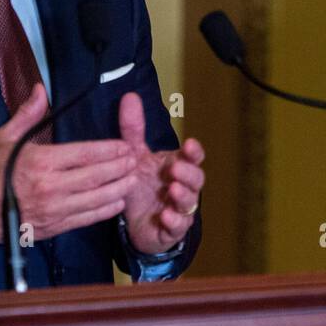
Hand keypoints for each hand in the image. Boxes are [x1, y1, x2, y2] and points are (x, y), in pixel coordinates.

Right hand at [0, 83, 139, 244]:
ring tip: (133, 179)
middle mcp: (52, 186)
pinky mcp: (56, 227)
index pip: (84, 154)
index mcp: (41, 162)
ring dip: (119, 188)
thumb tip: (41, 89)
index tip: (125, 145)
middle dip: (120, 167)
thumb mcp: (4, 138)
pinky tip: (118, 201)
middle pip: (96, 176)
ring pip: (96, 199)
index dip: (109, 149)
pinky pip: (87, 218)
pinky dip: (105, 210)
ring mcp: (55, 209)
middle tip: (135, 159)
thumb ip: (27, 115)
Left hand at [115, 92, 205, 255]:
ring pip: (189, 203)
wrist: (136, 223)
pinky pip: (178, 227)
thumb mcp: (134, 156)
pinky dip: (174, 222)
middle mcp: (182, 187)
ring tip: (172, 191)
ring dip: (183, 196)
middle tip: (175, 169)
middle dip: (188, 174)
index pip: (192, 158)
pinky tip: (165, 216)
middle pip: (196, 179)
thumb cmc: (141, 185)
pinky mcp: (171, 230)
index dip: (194, 152)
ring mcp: (179, 209)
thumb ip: (133, 129)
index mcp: (177, 166)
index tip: (190, 144)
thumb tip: (130, 96)